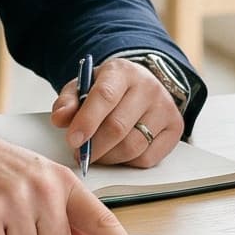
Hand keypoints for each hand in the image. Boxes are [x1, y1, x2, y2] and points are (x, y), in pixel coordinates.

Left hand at [50, 56, 184, 169]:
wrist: (142, 85)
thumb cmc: (109, 89)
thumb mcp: (84, 87)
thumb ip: (68, 101)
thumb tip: (60, 118)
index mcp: (122, 72)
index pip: (105, 96)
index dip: (87, 121)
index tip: (73, 140)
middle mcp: (148, 87)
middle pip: (118, 127)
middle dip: (94, 147)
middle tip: (79, 154)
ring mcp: (164, 108)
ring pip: (133, 146)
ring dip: (108, 158)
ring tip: (96, 154)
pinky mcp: (174, 128)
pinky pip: (147, 158)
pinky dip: (127, 162)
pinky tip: (118, 153)